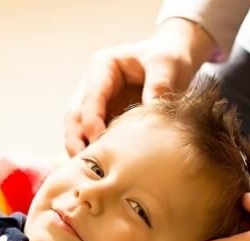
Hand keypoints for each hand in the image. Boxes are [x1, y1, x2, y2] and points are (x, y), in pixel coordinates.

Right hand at [65, 18, 215, 155]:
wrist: (174, 60)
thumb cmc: (168, 56)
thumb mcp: (167, 64)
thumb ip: (158, 84)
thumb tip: (151, 109)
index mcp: (102, 68)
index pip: (90, 99)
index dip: (91, 122)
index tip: (100, 142)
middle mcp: (93, 87)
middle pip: (75, 118)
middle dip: (76, 142)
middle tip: (84, 166)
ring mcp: (99, 105)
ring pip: (80, 131)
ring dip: (84, 151)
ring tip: (93, 174)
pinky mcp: (108, 119)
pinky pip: (97, 138)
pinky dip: (98, 153)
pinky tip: (105, 169)